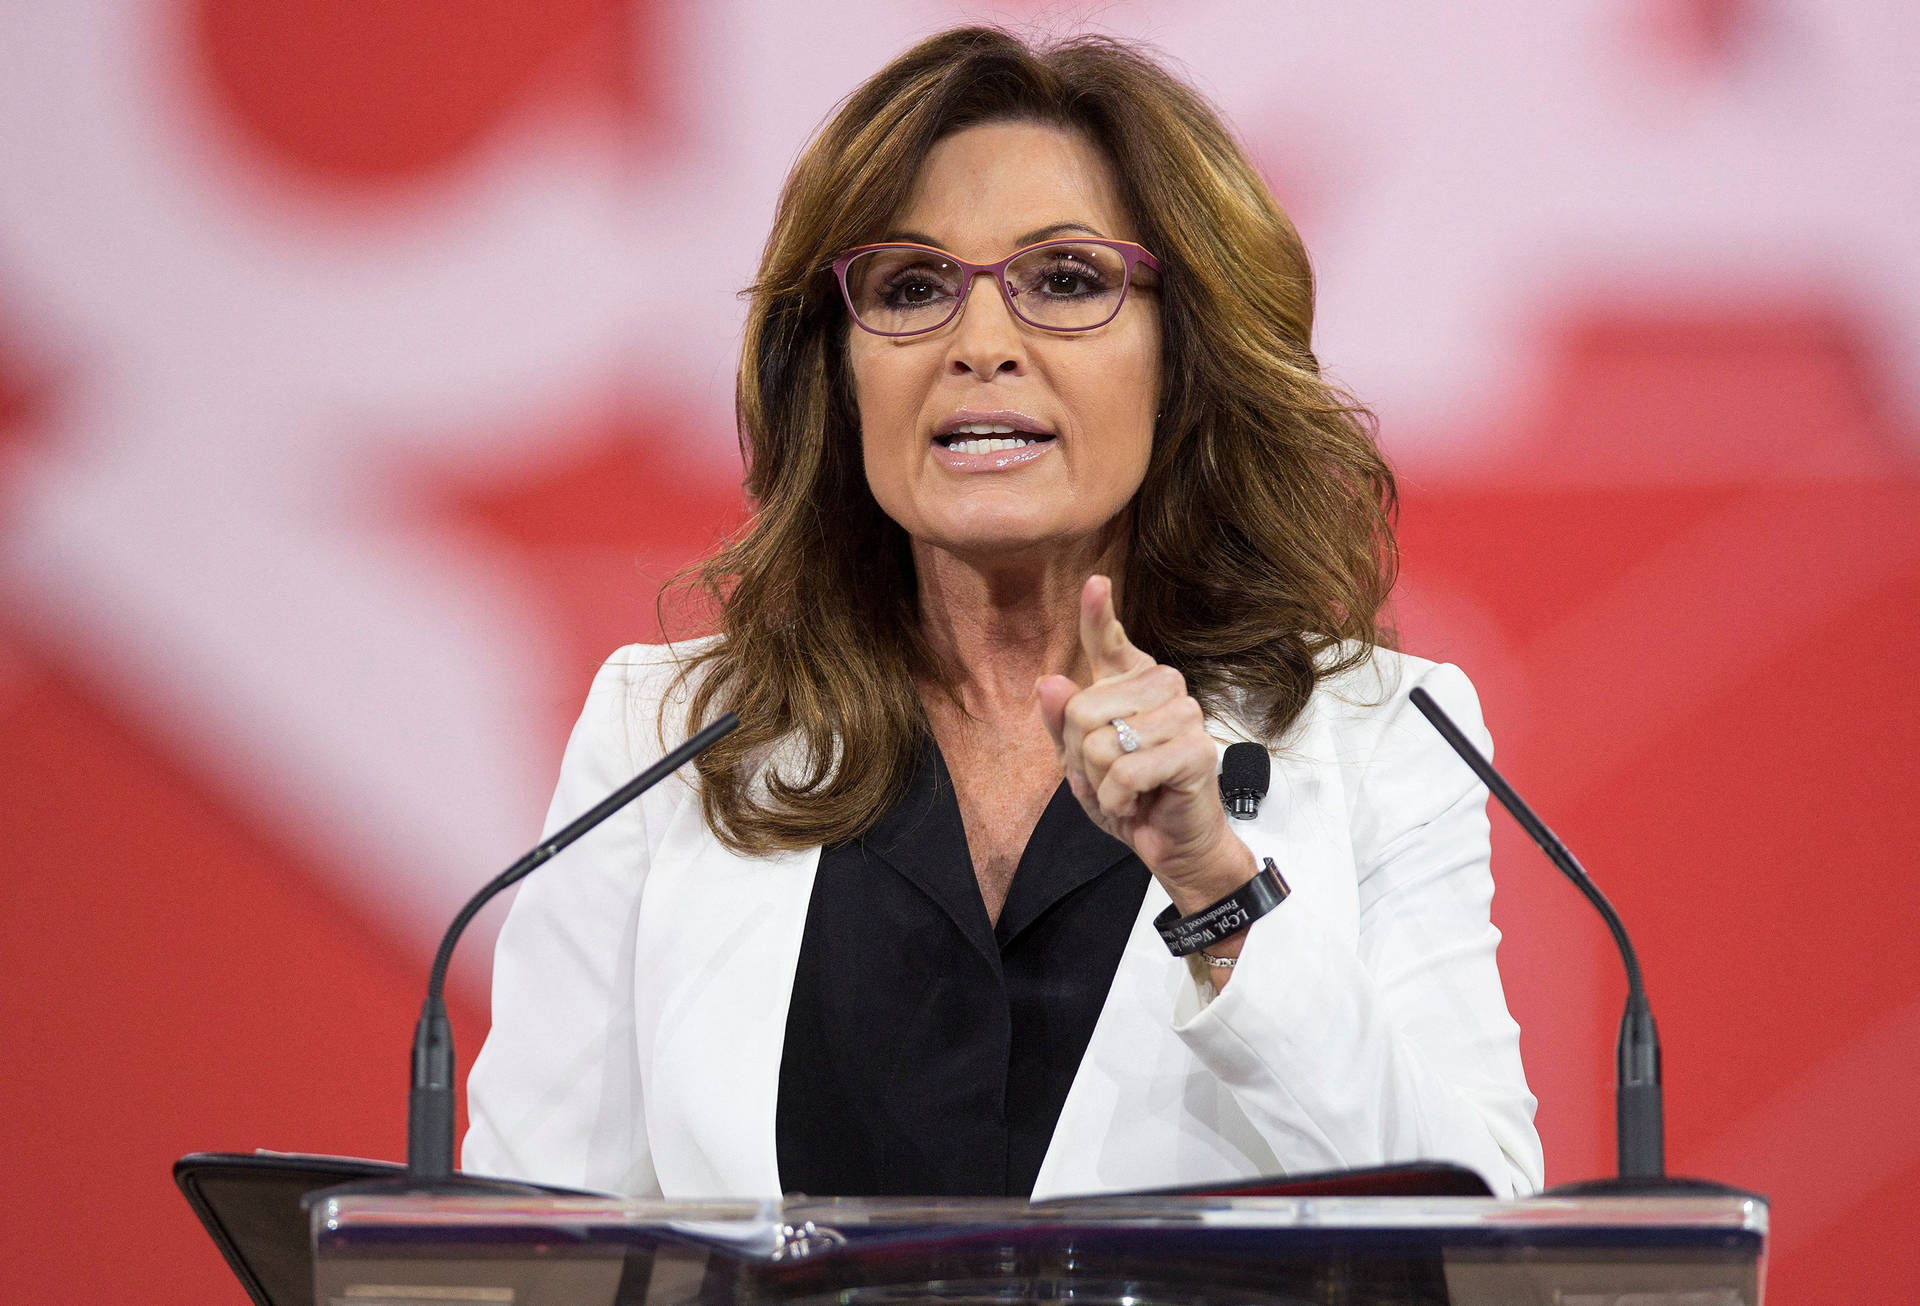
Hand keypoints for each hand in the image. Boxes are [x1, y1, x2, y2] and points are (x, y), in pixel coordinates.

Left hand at [1037, 576, 1255, 913]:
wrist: (1171, 844)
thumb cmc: (1129, 796)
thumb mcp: (1079, 763)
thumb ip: (1060, 723)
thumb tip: (1048, 681)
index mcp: (1133, 682)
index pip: (1108, 642)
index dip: (1098, 614)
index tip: (1095, 582)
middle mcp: (1163, 686)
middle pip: (1082, 709)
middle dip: (1080, 756)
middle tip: (1110, 776)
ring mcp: (1184, 715)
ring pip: (1102, 742)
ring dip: (1101, 781)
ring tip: (1128, 789)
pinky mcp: (1195, 751)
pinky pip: (1126, 771)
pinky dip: (1118, 799)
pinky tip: (1137, 803)